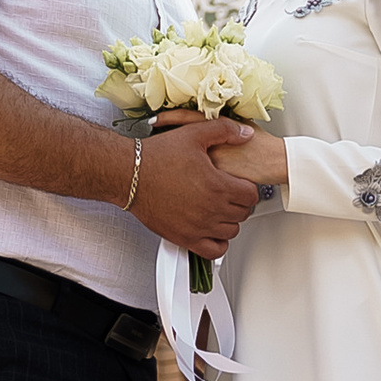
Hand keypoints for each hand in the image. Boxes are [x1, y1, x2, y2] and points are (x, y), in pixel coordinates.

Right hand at [127, 116, 274, 261]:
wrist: (129, 174)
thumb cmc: (157, 156)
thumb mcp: (193, 133)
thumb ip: (224, 130)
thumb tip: (245, 134)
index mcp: (217, 185)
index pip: (251, 195)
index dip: (247, 186)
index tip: (239, 182)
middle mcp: (210, 209)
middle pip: (243, 213)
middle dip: (239, 202)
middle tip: (230, 192)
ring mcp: (198, 226)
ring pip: (231, 231)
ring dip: (229, 220)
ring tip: (219, 208)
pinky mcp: (184, 238)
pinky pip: (214, 250)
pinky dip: (218, 242)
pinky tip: (211, 228)